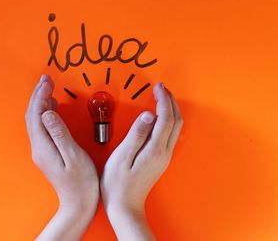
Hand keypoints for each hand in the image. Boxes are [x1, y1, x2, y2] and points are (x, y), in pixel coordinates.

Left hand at [25, 74, 98, 240]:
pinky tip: (52, 108)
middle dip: (38, 95)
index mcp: (44, 146)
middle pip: (33, 115)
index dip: (41, 95)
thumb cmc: (81, 182)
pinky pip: (42, 127)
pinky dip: (45, 113)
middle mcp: (38, 147)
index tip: (48, 81)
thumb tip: (48, 113)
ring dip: (41, 102)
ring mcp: (42, 150)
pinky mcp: (47, 152)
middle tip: (47, 79)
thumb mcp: (73, 156)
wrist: (78, 204)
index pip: (37, 114)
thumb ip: (60, 133)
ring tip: (49, 88)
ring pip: (36, 120)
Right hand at [101, 82, 182, 240]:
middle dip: (170, 101)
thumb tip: (147, 115)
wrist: (125, 207)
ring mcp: (164, 156)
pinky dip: (168, 120)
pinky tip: (158, 117)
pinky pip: (170, 134)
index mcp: (155, 149)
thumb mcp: (121, 157)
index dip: (163, 99)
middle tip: (161, 88)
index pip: (165, 117)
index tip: (157, 86)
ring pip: (175, 128)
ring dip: (171, 110)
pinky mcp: (160, 159)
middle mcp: (164, 152)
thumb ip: (136, 135)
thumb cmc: (117, 184)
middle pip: (176, 120)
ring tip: (161, 98)